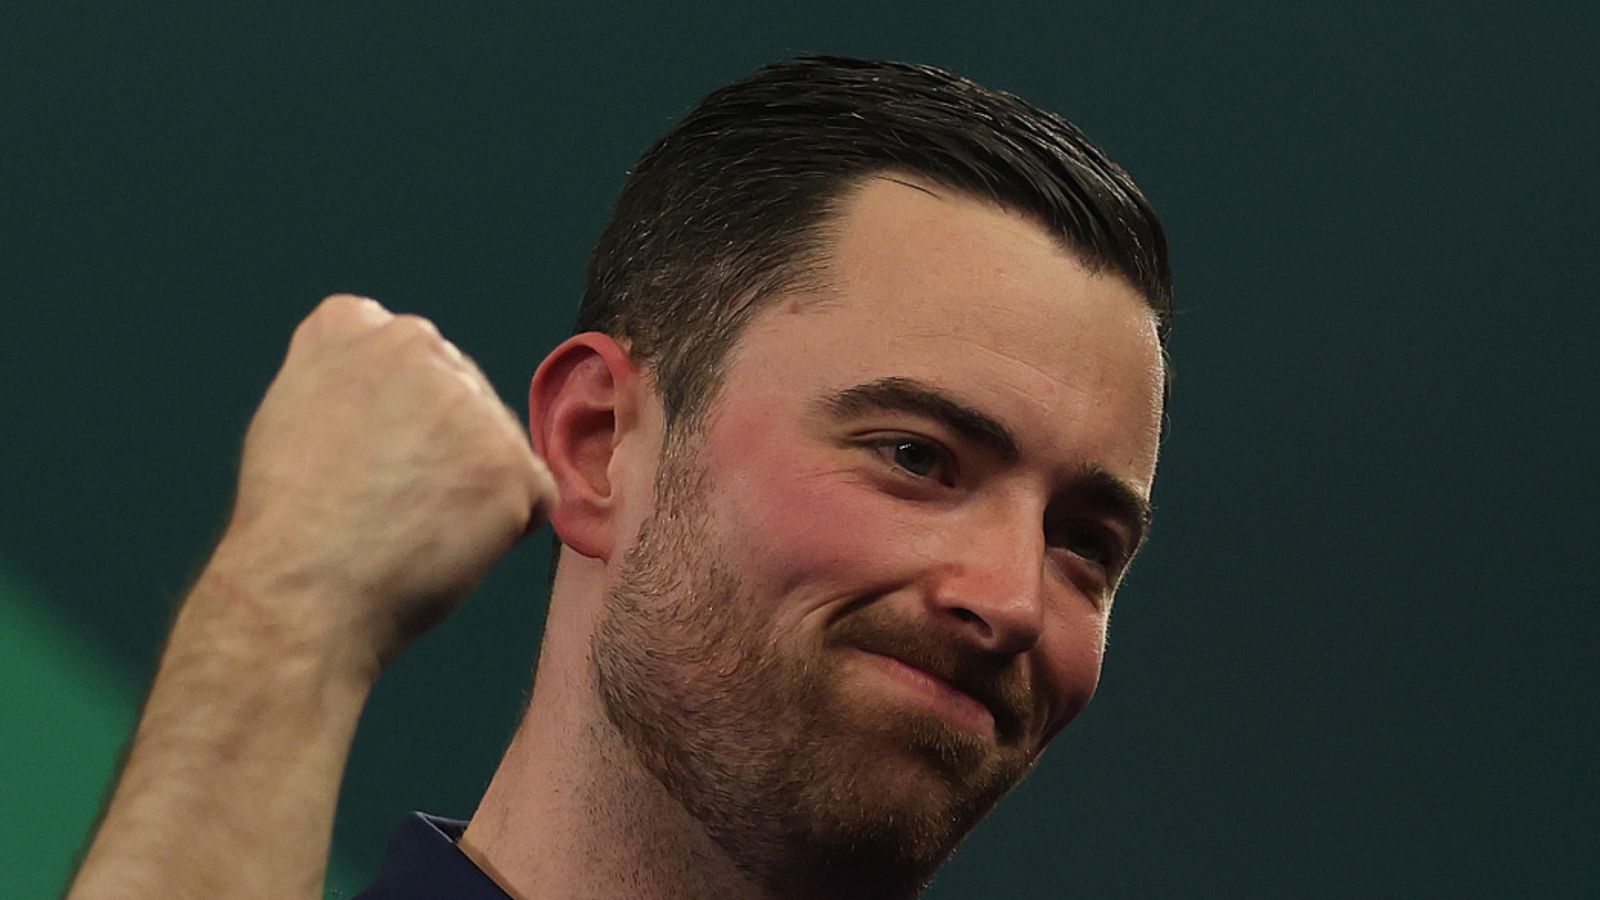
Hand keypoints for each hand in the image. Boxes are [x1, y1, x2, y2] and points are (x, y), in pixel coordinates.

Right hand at [209, 294, 556, 678]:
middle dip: (441, 446)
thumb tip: (398, 393)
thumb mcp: (293, 411)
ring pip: (495, 446)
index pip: (405, 356)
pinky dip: (504, 527)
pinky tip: (447, 544)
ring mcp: (470, 400)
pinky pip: (532, 494)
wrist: (302, 591)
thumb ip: (349, 381)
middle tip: (389, 500)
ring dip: (472, 487)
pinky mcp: (512, 460)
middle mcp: (415, 342)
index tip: (365, 455)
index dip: (393, 416)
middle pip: (459, 397)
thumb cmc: (289, 522)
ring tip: (411, 526)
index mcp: (350, 324)